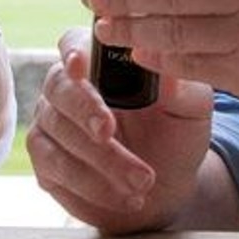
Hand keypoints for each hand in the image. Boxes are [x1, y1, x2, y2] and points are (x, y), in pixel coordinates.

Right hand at [26, 28, 214, 233]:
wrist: (167, 188)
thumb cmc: (176, 136)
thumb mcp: (191, 111)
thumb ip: (179, 86)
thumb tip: (161, 60)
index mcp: (101, 62)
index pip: (74, 42)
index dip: (73, 51)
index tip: (81, 66)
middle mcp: (68, 87)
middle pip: (59, 87)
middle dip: (84, 110)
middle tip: (108, 133)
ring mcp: (51, 123)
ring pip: (58, 132)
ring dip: (101, 159)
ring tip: (143, 181)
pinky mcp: (46, 162)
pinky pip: (55, 167)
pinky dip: (91, 184)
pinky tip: (124, 196)